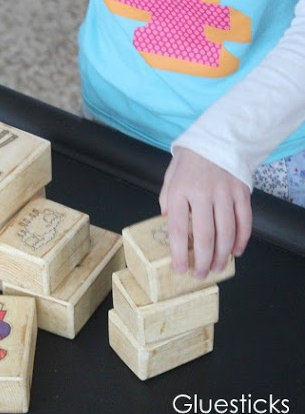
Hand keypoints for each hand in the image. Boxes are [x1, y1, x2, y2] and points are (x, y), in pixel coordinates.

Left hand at [159, 147, 251, 278]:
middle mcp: (203, 194)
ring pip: (227, 231)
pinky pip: (244, 220)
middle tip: (201, 274)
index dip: (179, 252)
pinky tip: (235, 251)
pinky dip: (242, 239)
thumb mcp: (170, 179)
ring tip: (218, 268)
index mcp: (180, 192)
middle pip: (205, 235)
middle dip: (203, 260)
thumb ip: (168, 202)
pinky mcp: (242, 192)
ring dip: (223, 254)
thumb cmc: (189, 162)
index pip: (179, 229)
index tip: (180, 268)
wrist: (216, 138)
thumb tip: (168, 225)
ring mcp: (225, 193)